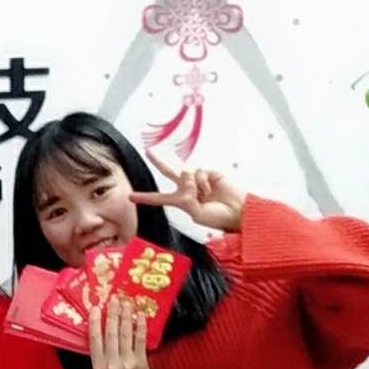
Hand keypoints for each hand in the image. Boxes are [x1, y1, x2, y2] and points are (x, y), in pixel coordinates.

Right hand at [88, 297, 151, 368]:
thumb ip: (100, 351)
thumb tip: (100, 324)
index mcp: (98, 366)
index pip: (95, 340)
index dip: (95, 323)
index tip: (96, 308)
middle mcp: (112, 365)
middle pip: (111, 334)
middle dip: (112, 314)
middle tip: (114, 299)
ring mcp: (127, 363)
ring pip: (125, 335)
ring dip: (126, 316)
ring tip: (126, 303)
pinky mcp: (141, 362)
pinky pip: (140, 340)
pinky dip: (140, 326)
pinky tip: (139, 316)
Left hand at [130, 151, 245, 231]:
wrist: (239, 211)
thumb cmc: (219, 217)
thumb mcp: (197, 215)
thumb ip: (187, 200)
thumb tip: (185, 180)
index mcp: (182, 202)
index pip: (160, 199)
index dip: (145, 197)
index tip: (130, 196)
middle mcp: (188, 189)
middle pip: (170, 172)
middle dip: (159, 161)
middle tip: (148, 151)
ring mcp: (199, 180)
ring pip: (185, 174)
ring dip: (194, 186)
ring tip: (205, 196)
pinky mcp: (210, 173)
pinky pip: (198, 173)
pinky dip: (203, 183)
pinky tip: (211, 190)